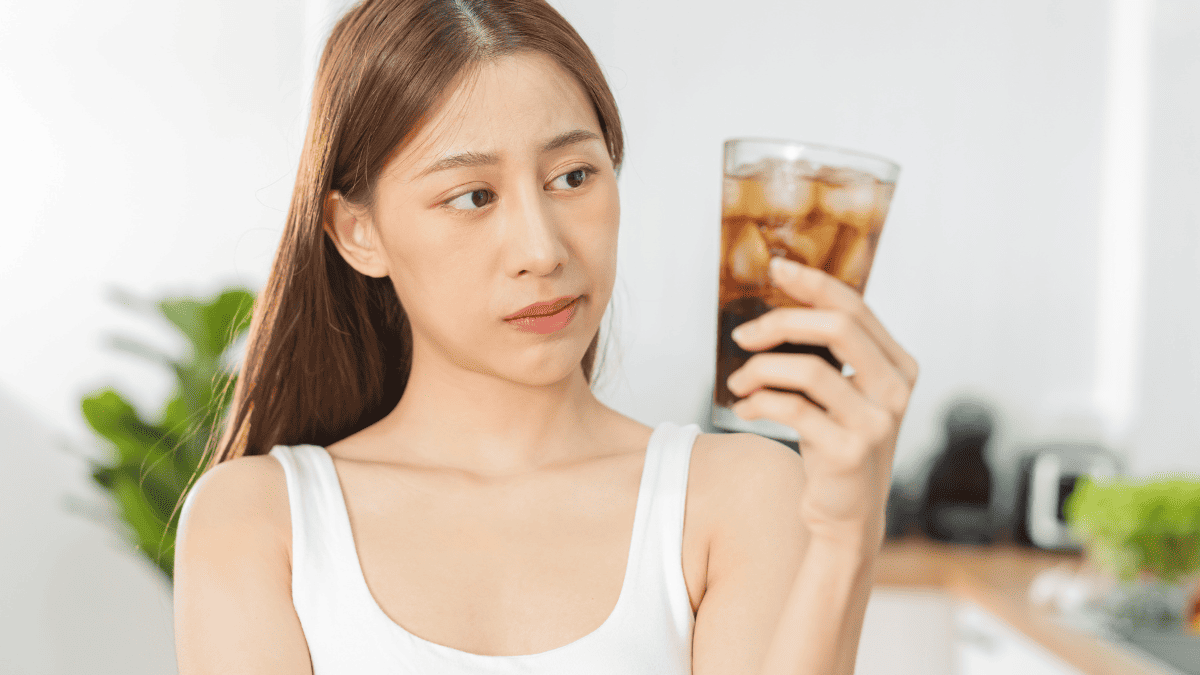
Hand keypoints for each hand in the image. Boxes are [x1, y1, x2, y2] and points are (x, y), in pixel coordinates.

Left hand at [725, 256, 918, 547]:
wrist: (846, 516)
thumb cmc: (833, 444)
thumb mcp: (840, 394)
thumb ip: (826, 354)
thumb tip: (777, 303)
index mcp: (899, 366)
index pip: (855, 308)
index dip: (814, 284)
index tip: (776, 268)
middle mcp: (897, 391)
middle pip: (838, 328)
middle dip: (782, 322)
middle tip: (743, 334)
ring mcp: (876, 423)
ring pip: (809, 370)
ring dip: (760, 370)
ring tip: (738, 381)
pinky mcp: (849, 452)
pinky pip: (792, 409)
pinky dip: (759, 402)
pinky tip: (745, 407)